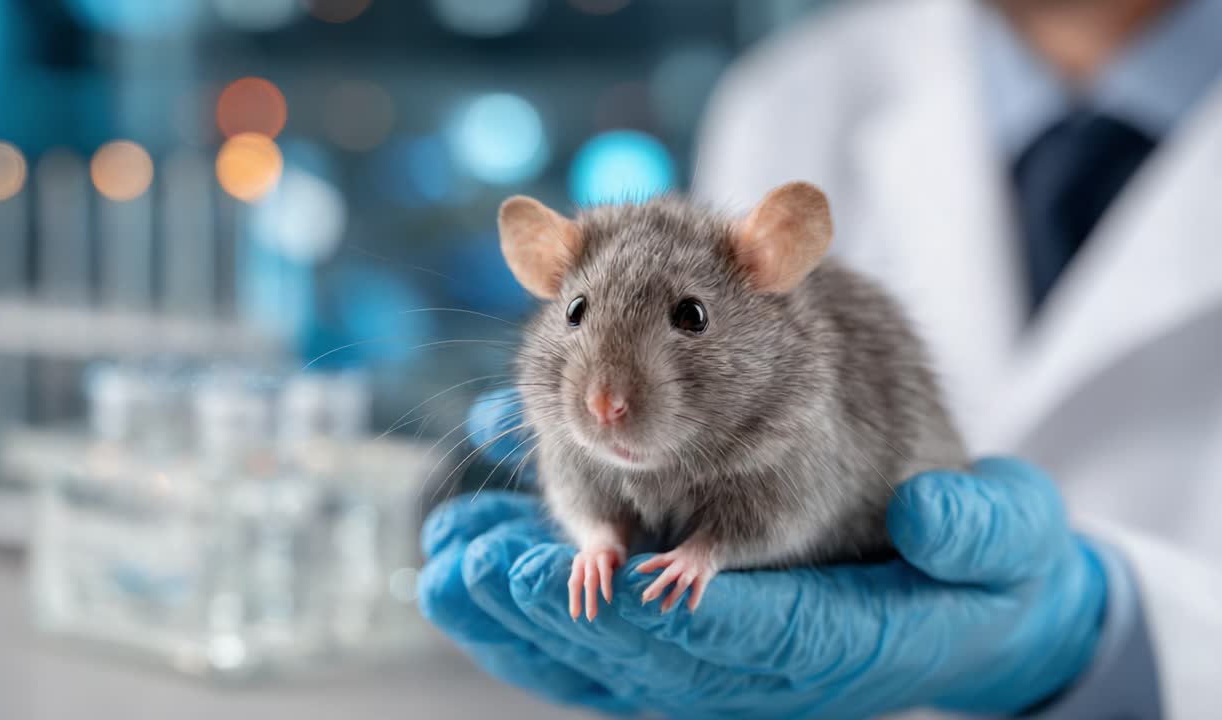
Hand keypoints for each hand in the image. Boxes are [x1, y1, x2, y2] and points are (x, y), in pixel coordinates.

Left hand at [418, 390, 1107, 717]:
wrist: (953, 608)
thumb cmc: (974, 571)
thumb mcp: (1005, 540)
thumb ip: (978, 531)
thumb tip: (929, 519)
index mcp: (837, 640)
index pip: (750, 634)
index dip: (679, 611)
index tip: (612, 582)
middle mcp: (760, 668)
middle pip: (648, 651)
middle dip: (560, 609)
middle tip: (481, 559)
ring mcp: (712, 665)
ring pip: (602, 654)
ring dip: (519, 612)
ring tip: (446, 560)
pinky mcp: (678, 649)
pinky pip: (591, 641)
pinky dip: (526, 610)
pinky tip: (466, 562)